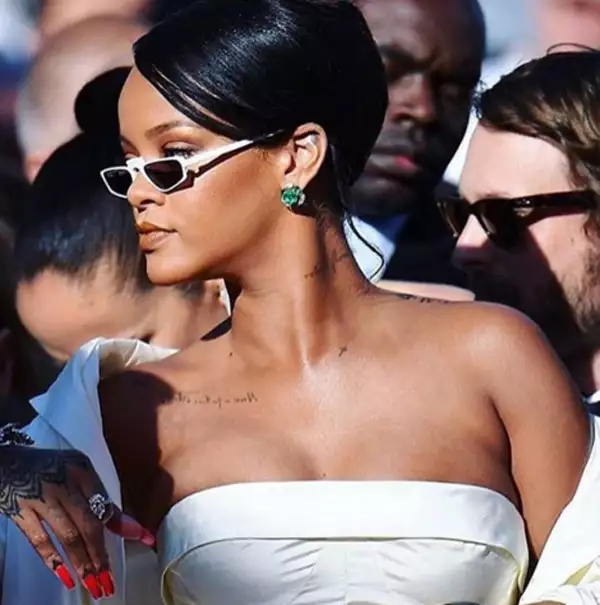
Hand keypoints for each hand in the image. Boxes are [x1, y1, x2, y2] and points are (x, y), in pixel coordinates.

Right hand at [0, 446, 154, 598]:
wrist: (8, 461)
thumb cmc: (49, 467)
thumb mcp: (78, 471)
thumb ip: (99, 495)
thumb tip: (126, 524)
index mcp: (82, 470)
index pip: (106, 502)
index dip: (125, 525)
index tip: (144, 540)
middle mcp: (65, 483)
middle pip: (88, 524)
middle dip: (101, 555)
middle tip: (109, 579)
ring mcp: (42, 498)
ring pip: (67, 536)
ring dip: (83, 562)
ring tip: (94, 584)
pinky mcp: (21, 512)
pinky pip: (39, 540)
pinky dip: (53, 560)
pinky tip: (66, 576)